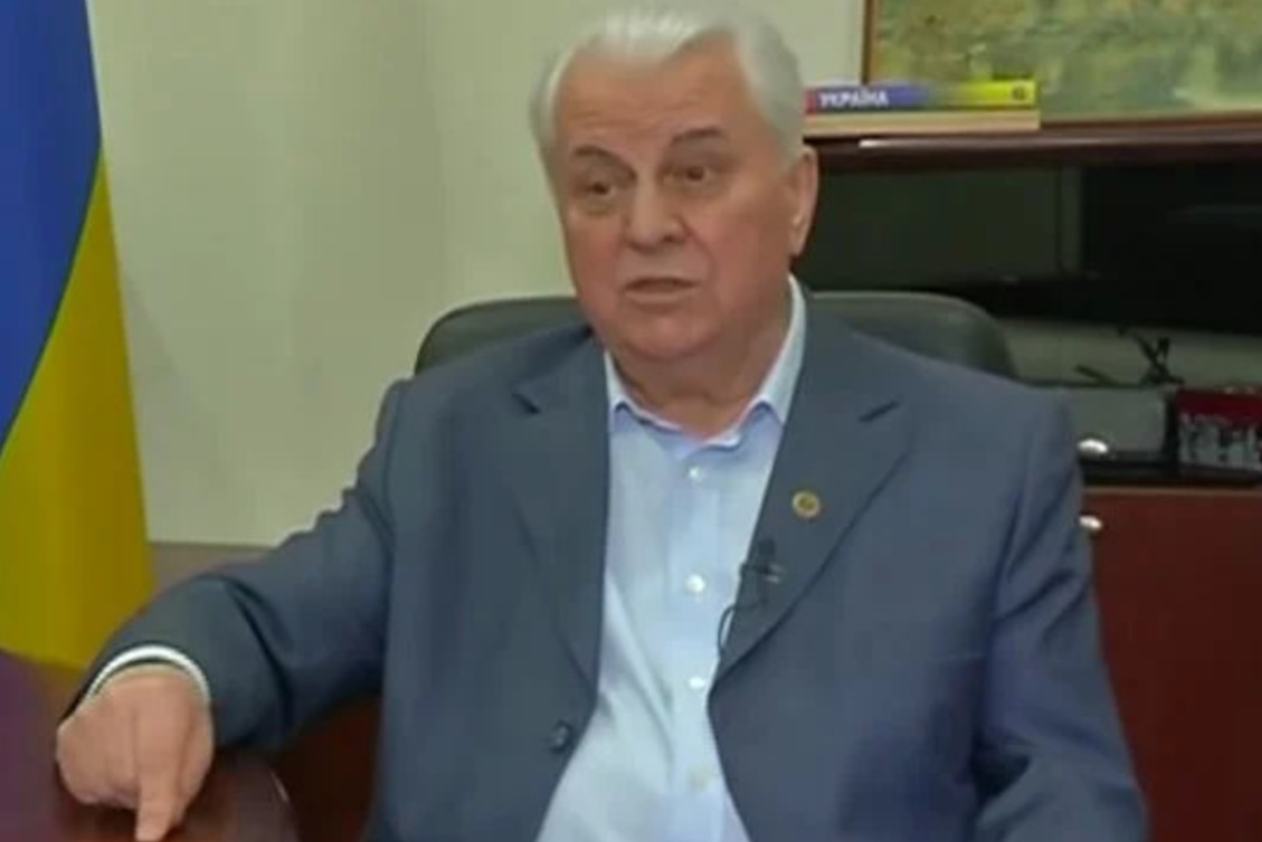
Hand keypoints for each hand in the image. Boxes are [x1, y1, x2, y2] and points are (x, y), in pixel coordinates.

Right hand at [56, 665, 213, 840]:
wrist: (147, 679)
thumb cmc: (179, 717)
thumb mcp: (198, 741)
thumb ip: (184, 782)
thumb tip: (161, 825)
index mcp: (163, 699)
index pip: (158, 759)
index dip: (155, 801)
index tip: (150, 835)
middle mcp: (118, 703)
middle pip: (126, 777)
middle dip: (144, 792)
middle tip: (155, 776)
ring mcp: (85, 717)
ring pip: (101, 785)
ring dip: (122, 791)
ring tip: (135, 764)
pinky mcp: (65, 735)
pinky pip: (80, 784)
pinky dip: (100, 786)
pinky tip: (114, 764)